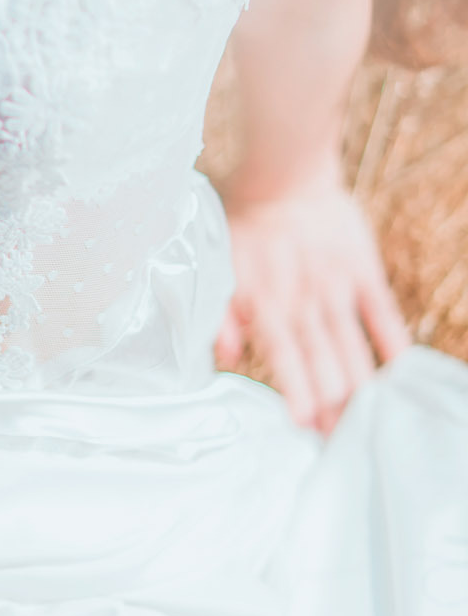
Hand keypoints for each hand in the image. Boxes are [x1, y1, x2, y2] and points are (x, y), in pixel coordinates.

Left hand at [215, 183, 410, 434]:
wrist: (285, 171)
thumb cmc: (241, 221)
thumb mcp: (215, 264)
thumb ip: (218, 314)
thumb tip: (225, 359)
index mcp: (266, 304)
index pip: (285, 360)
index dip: (298, 396)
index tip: (305, 429)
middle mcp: (305, 303)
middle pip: (324, 366)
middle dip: (333, 409)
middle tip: (339, 444)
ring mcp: (338, 289)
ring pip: (354, 351)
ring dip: (360, 391)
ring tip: (369, 427)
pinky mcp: (364, 273)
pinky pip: (384, 317)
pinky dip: (394, 349)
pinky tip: (402, 378)